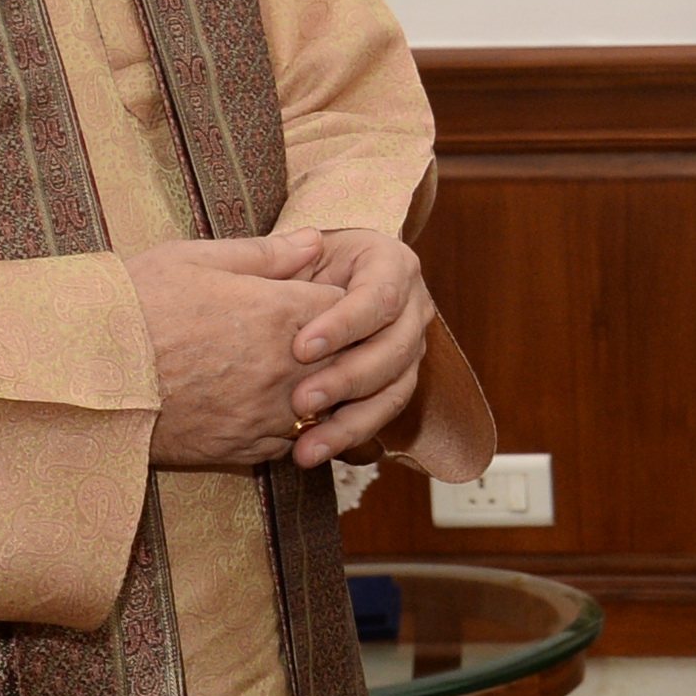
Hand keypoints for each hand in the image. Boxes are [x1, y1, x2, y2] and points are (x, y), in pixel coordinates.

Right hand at [129, 233, 336, 468]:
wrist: (80, 377)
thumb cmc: (131, 307)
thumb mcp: (193, 259)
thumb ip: (264, 253)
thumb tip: (314, 240)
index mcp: (278, 313)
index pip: (350, 308)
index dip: (344, 300)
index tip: (323, 295)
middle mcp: (284, 369)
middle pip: (350, 361)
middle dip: (343, 348)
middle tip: (321, 337)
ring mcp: (265, 414)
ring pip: (326, 407)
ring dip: (321, 392)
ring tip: (297, 374)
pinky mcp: (241, 448)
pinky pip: (291, 441)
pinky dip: (291, 426)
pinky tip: (268, 408)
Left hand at [279, 226, 442, 467]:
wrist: (309, 286)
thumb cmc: (296, 264)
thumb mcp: (288, 252)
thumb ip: (283, 250)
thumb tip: (307, 243)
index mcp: (392, 265)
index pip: (379, 297)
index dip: (344, 326)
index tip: (300, 348)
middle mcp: (412, 307)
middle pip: (394, 350)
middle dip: (347, 380)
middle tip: (300, 401)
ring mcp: (409, 348)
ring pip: (395, 391)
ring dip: (351, 423)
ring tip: (306, 448)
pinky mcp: (396, 383)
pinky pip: (381, 415)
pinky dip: (349, 437)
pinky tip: (312, 452)